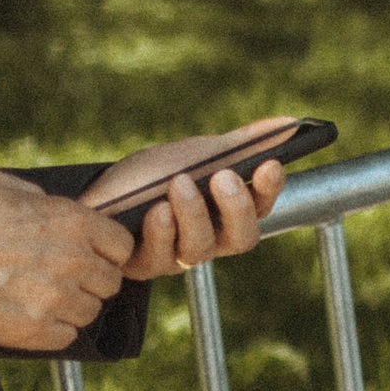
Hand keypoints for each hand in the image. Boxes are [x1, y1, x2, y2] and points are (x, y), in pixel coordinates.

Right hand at [0, 168, 132, 348]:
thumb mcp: (2, 185)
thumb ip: (40, 200)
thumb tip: (51, 208)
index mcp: (72, 221)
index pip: (122, 245)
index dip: (105, 251)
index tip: (88, 254)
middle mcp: (71, 260)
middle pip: (110, 281)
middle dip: (89, 280)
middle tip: (60, 278)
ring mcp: (52, 298)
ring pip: (89, 311)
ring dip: (70, 307)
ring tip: (39, 297)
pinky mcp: (28, 330)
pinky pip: (65, 337)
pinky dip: (51, 330)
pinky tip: (29, 316)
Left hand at [110, 158, 284, 278]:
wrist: (98, 192)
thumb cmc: (154, 175)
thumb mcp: (199, 154)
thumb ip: (243, 144)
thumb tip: (291, 124)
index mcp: (230, 213)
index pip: (262, 206)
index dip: (269, 188)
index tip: (269, 163)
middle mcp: (211, 239)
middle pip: (242, 237)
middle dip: (235, 207)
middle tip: (223, 176)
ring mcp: (178, 256)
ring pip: (200, 248)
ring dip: (192, 213)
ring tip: (179, 182)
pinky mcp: (144, 266)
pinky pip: (160, 257)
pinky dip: (161, 231)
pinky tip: (155, 210)